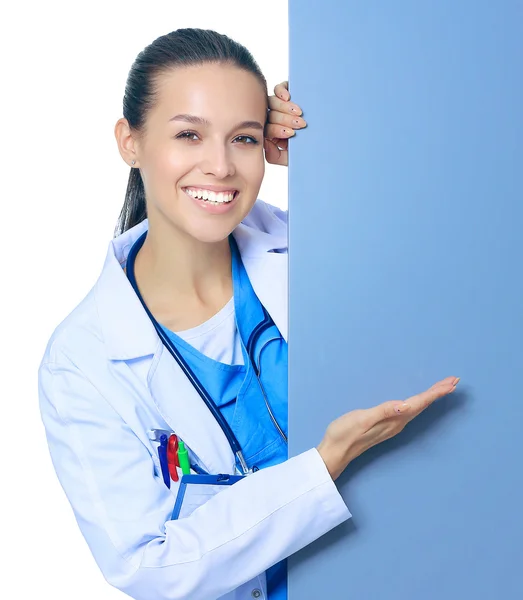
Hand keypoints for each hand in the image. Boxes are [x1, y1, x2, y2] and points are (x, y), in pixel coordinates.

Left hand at [264, 81, 306, 165]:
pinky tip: (288, 97)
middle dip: (285, 120)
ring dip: (285, 108)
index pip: (267, 129)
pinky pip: (277, 89)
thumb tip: (265, 143)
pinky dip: (280, 92)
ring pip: (272, 102)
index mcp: (271, 133)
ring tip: (299, 113)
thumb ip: (274, 156)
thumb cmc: (307, 148)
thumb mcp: (290, 158)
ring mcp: (279, 105)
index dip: (277, 130)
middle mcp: (272, 118)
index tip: (291, 133)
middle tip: (301, 124)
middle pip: (270, 115)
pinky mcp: (286, 92)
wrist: (326, 139)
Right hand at [317, 376, 459, 480]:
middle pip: (422, 406)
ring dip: (431, 397)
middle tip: (454, 381)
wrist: (335, 451)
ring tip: (443, 388)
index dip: (435, 393)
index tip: (451, 384)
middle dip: (438, 393)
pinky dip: (420, 402)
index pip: (419, 403)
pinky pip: (409, 411)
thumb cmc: (344, 433)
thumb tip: (404, 405)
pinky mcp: (386, 425)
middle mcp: (397, 423)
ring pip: (418, 408)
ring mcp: (392, 425)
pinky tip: (420, 401)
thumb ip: (383, 411)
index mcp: (393, 419)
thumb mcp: (361, 419)